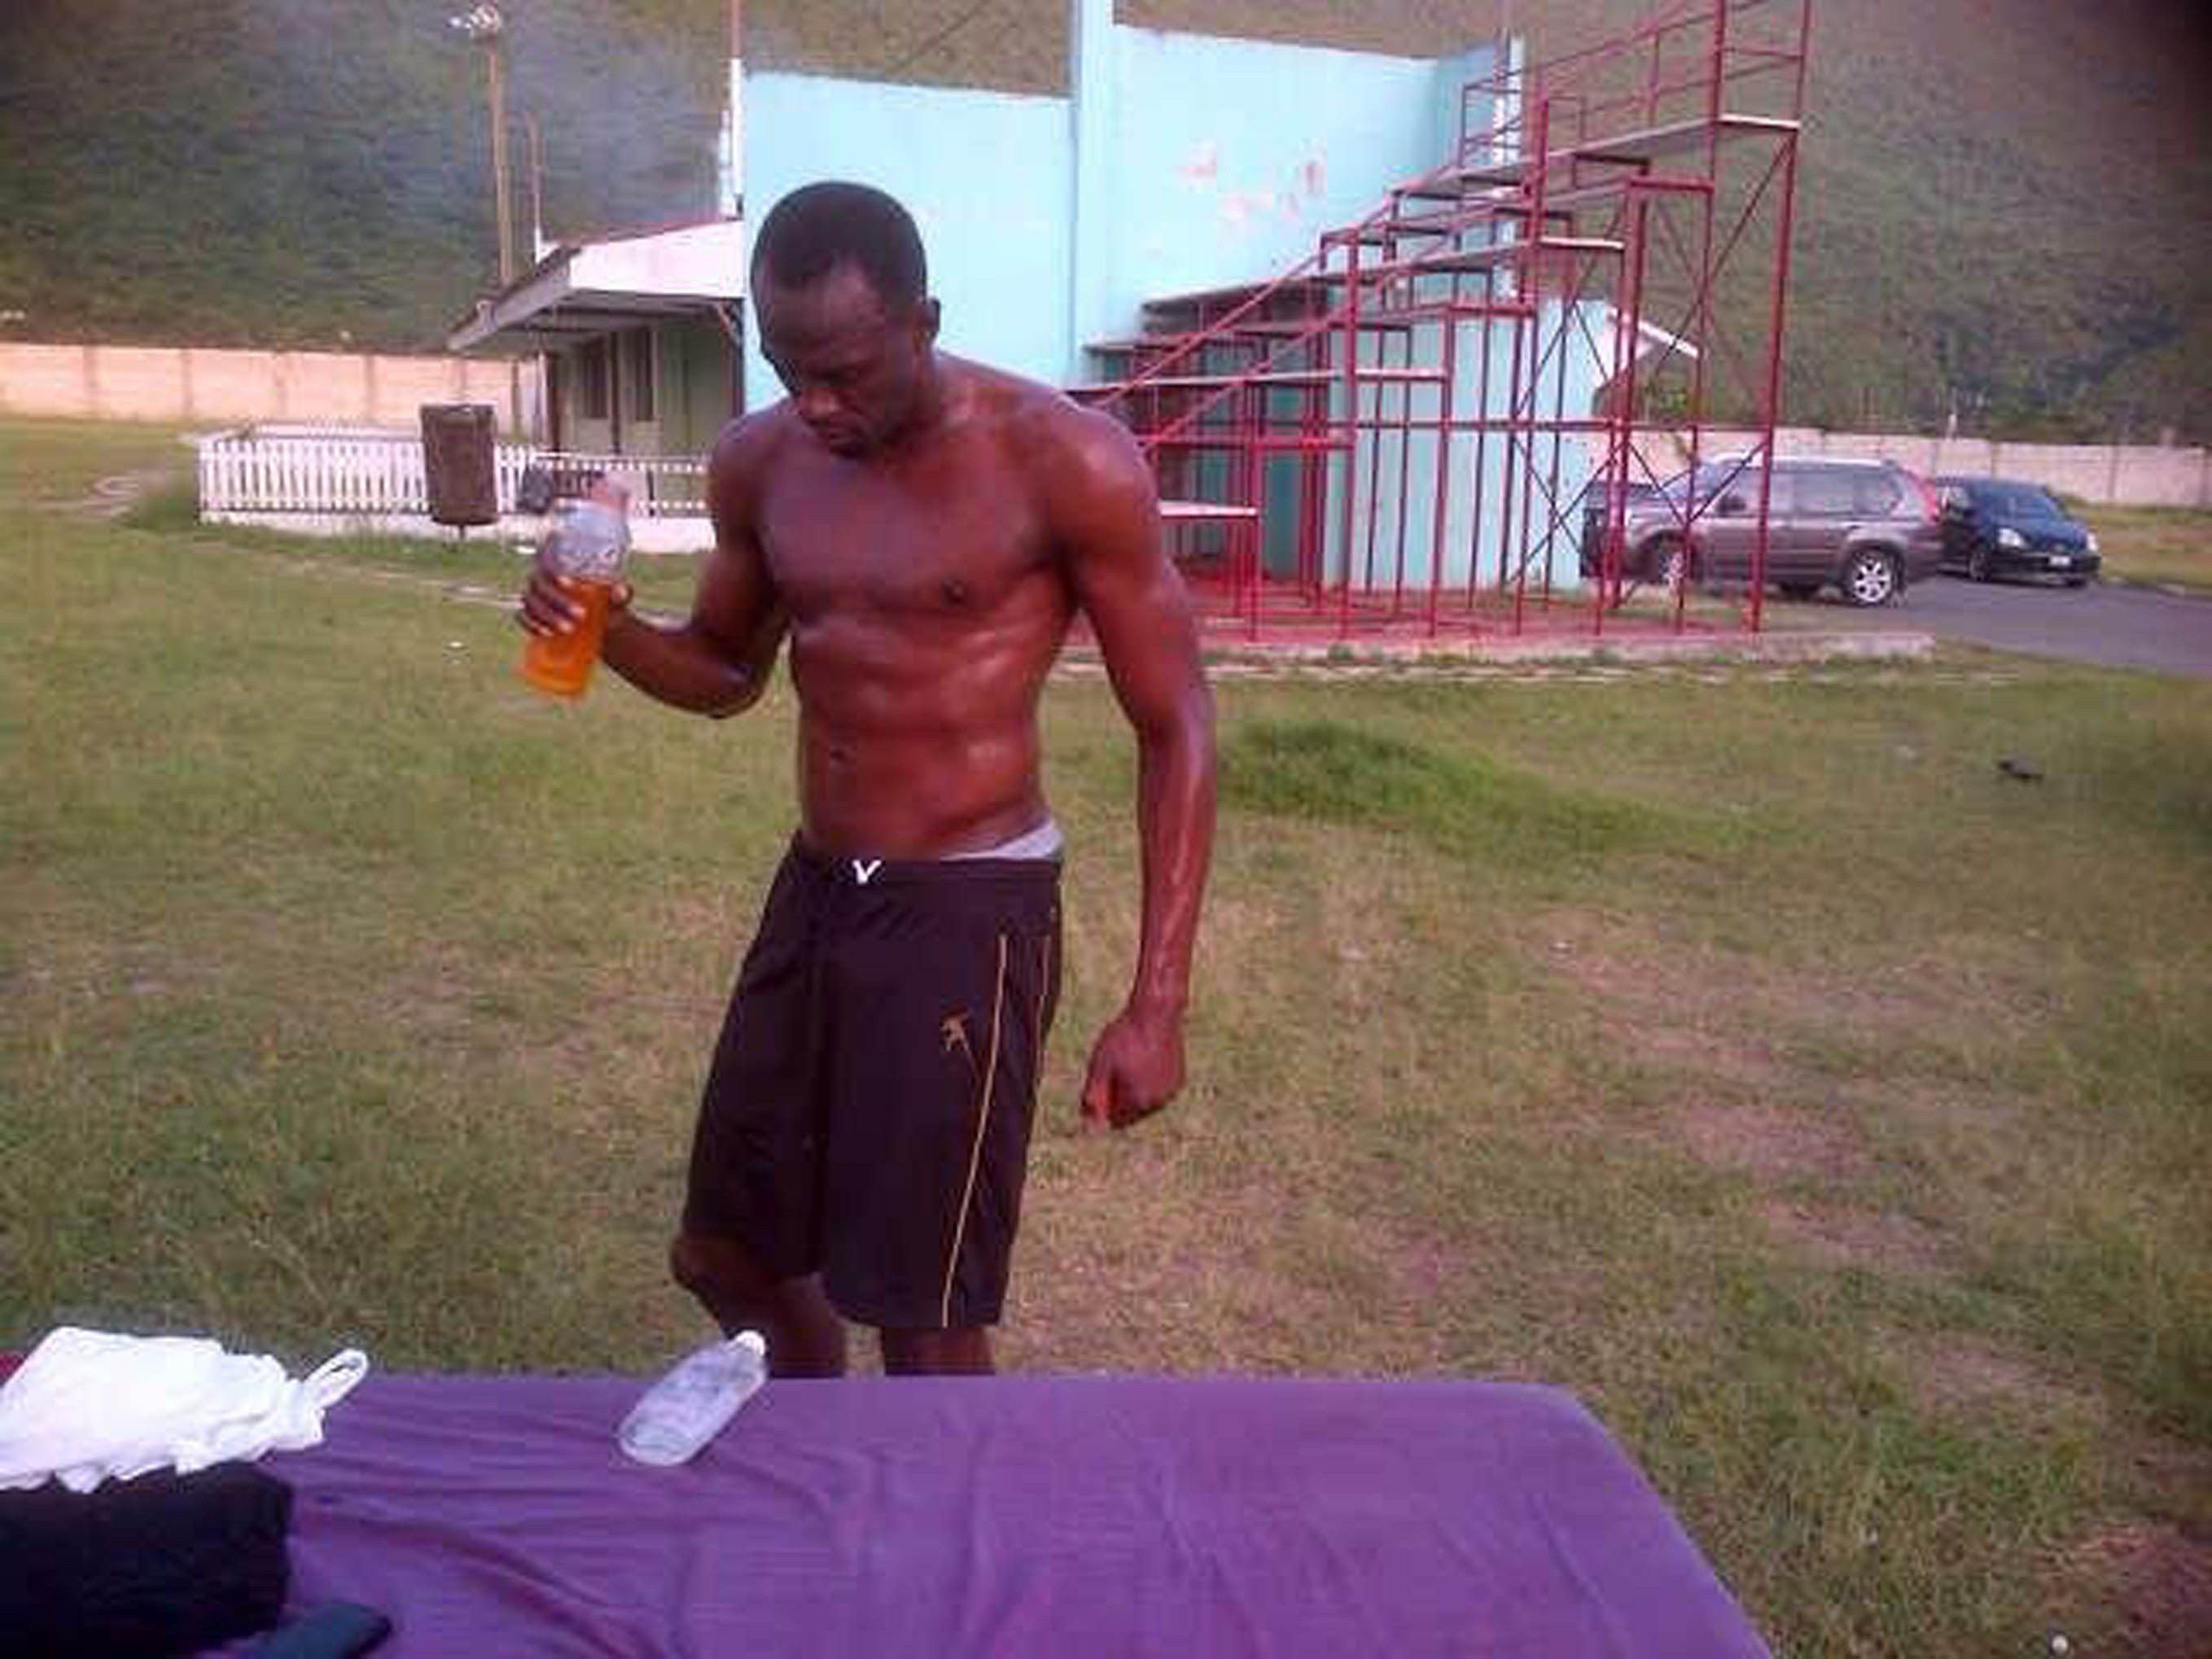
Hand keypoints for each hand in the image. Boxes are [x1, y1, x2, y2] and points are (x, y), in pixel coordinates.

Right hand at [516, 562, 631, 637]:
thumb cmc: (606, 602)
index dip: (554, 571)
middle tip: (581, 615)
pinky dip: (533, 626)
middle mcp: (541, 578)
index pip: (547, 561)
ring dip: (547, 616)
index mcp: (558, 565)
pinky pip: (523, 618)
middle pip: (539, 586)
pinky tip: (547, 633)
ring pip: (531, 603)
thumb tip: (622, 591)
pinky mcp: (530, 615)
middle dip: (558, 601)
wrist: (599, 623)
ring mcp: (533, 597)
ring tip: (569, 629)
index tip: (572, 584)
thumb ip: (621, 592)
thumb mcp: (616, 597)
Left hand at [1080, 1004, 1185, 1130]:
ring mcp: (1171, 1090)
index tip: (1102, 1080)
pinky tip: (1142, 1060)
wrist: (1156, 1013)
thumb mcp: (1100, 1066)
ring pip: (1145, 1100)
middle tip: (1114, 1067)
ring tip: (1129, 1061)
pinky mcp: (1179, 1077)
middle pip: (1131, 1111)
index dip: (1104, 1104)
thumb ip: (1093, 1097)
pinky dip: (1149, 1080)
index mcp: (1138, 1101)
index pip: (1116, 1120)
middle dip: (1119, 1097)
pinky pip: (1158, 1088)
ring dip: (1134, 1089)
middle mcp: (1158, 1101)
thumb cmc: (1124, 1038)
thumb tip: (1089, 1124)